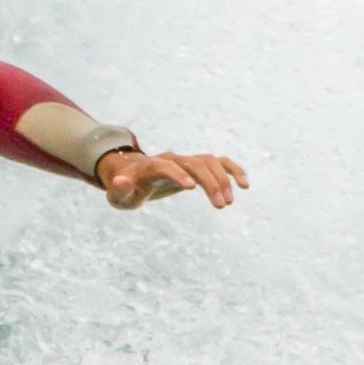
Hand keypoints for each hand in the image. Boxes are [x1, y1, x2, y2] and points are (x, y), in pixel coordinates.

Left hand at [98, 146, 247, 210]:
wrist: (134, 175)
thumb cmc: (126, 189)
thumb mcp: (118, 196)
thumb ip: (119, 191)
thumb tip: (120, 183)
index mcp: (151, 167)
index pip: (166, 166)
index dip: (178, 174)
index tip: (192, 189)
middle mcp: (171, 159)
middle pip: (194, 163)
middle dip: (209, 182)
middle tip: (221, 205)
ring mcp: (186, 160)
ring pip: (210, 161)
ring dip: (223, 179)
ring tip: (229, 201)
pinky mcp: (197, 165)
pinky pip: (219, 162)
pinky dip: (233, 170)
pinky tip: (245, 185)